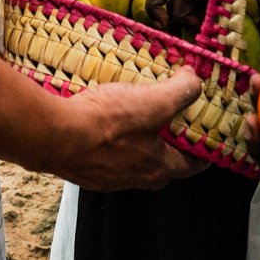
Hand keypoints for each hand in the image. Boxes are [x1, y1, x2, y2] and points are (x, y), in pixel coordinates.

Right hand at [46, 71, 206, 190]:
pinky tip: (98, 126)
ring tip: (129, 122)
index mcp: (156, 166)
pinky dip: (105, 145)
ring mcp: (106, 177)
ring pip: (129, 164)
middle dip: (166, 153)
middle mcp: (133, 177)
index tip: (204, 147)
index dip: (200, 156)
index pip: (188, 167)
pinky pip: (101, 158)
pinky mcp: (82, 169)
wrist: (55, 136)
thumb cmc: (105, 123)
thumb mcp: (152, 101)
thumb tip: (193, 82)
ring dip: (134, 148)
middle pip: (159, 170)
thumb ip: (179, 92)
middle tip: (166, 130)